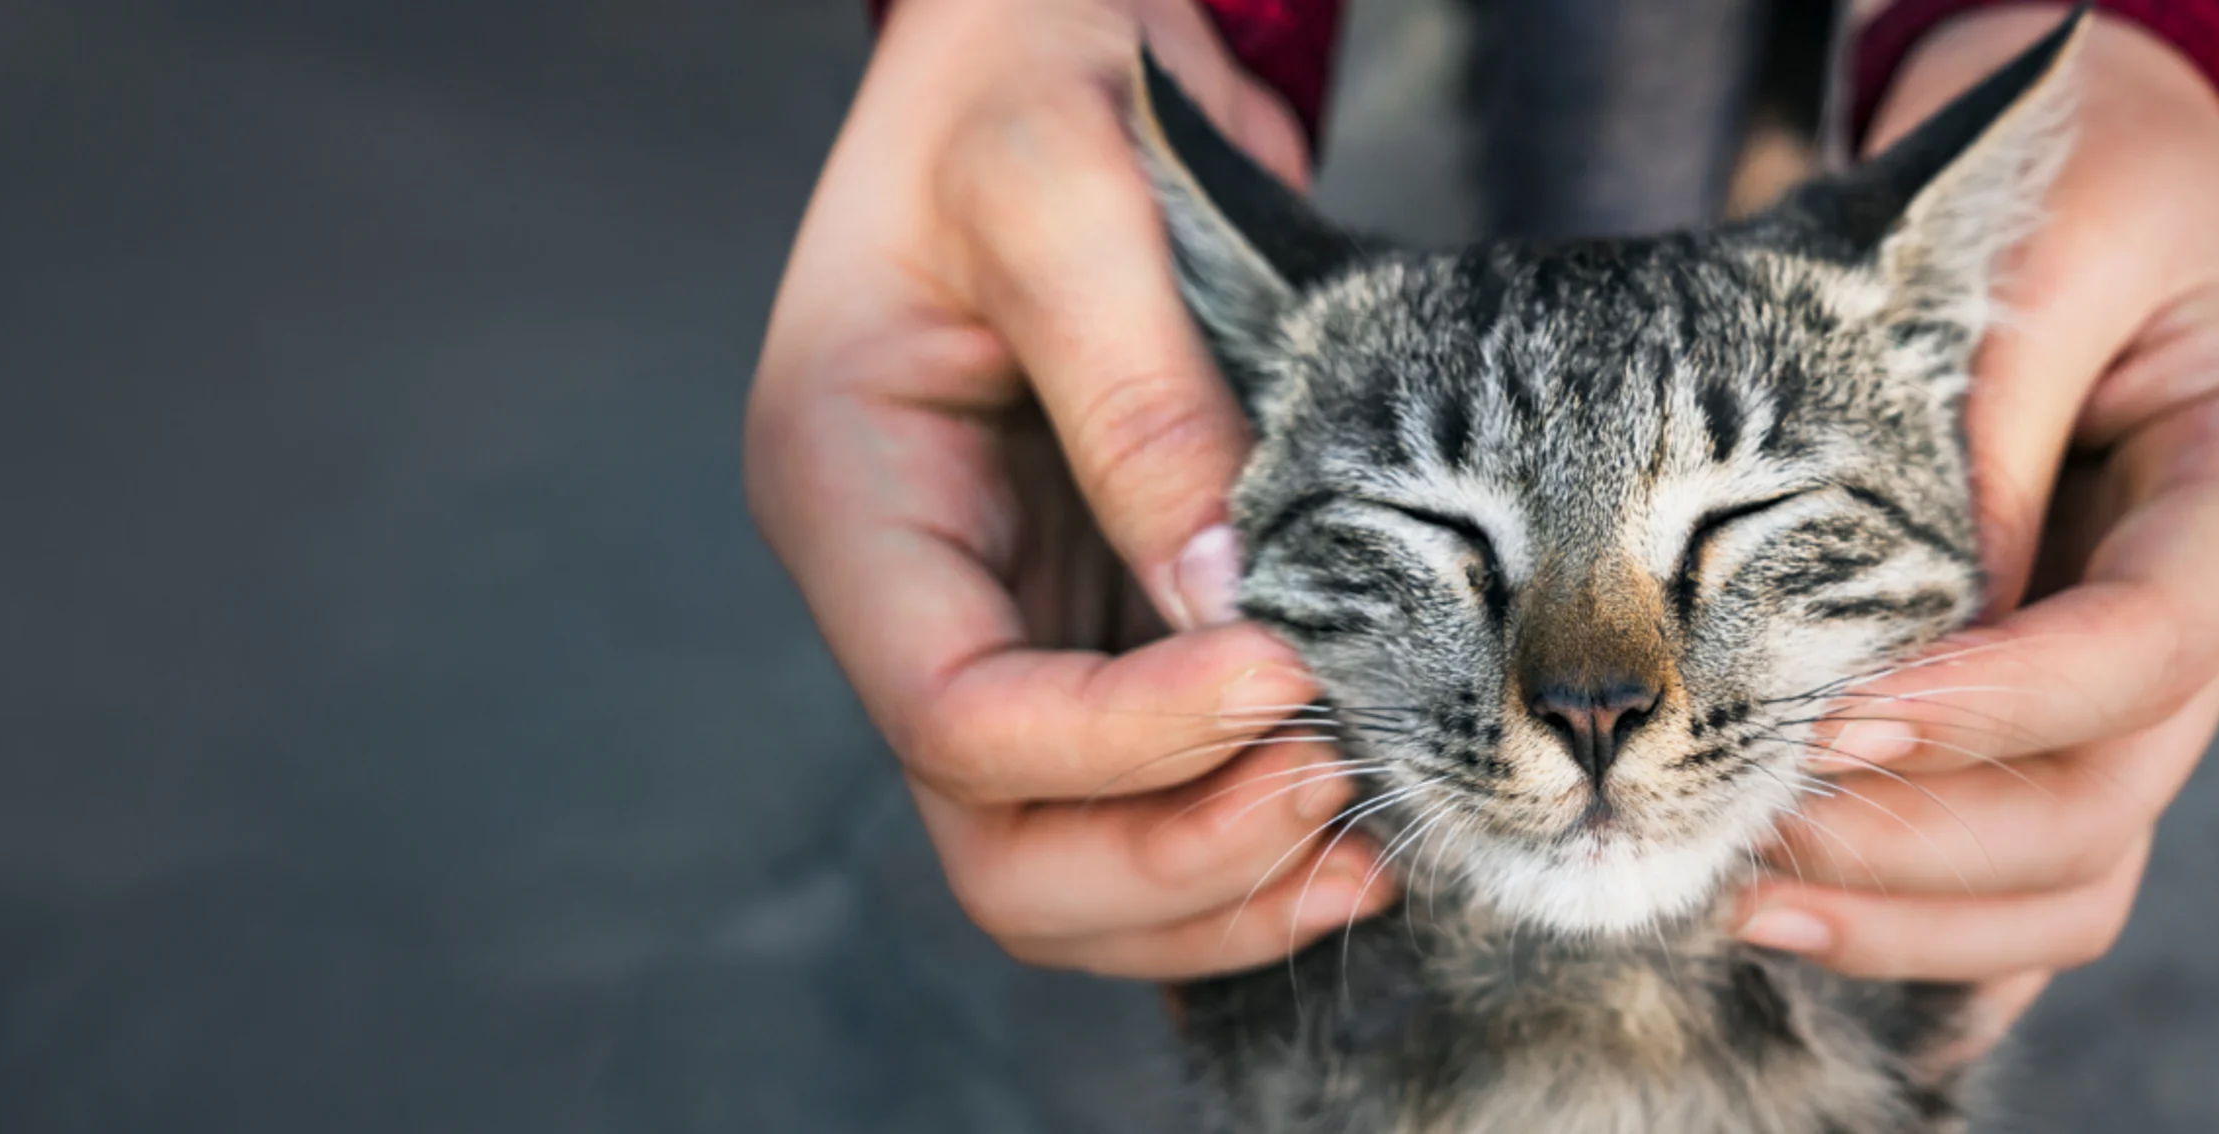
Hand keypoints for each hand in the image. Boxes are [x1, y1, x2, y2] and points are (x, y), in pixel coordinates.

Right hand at [745, 0, 1390, 978]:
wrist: (1042, 31)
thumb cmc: (1022, 73)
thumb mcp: (1065, 188)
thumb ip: (1135, 394)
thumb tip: (1222, 604)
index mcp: (847, 490)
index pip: (953, 711)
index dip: (1122, 738)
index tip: (1289, 674)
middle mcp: (906, 587)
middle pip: (995, 840)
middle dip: (1168, 856)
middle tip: (1339, 793)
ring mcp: (996, 614)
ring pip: (1066, 855)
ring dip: (1214, 883)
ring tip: (1371, 834)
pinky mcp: (1088, 615)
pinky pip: (1144, 791)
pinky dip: (1241, 833)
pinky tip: (1358, 812)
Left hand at [1731, 8, 2218, 1060]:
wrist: (2105, 195)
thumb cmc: (2084, 197)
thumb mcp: (2048, 252)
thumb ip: (1991, 412)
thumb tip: (1915, 604)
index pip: (2151, 644)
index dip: (1997, 705)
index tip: (1833, 717)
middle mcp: (2196, 624)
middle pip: (2097, 801)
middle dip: (1914, 835)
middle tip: (1735, 816)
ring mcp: (2126, 696)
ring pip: (2062, 876)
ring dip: (1902, 913)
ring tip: (1728, 891)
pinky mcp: (2052, 730)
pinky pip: (2023, 883)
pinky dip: (1924, 937)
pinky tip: (1795, 941)